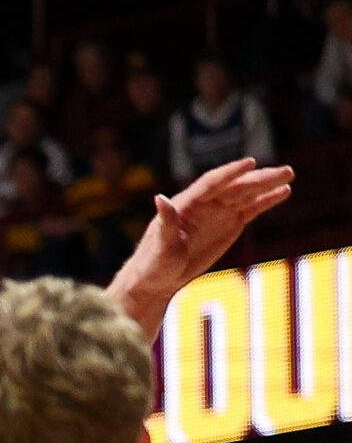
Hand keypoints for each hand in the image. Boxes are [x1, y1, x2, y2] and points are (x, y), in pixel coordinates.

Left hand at [107, 157, 292, 326]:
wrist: (158, 279)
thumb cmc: (154, 264)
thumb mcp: (161, 245)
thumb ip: (167, 221)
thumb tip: (160, 197)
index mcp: (186, 204)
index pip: (212, 183)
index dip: (230, 173)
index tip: (250, 162)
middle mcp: (204, 204)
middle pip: (235, 187)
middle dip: (259, 178)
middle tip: (285, 170)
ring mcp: (218, 213)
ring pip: (245, 194)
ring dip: (267, 184)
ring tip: (289, 175)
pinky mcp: (228, 224)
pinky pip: (250, 209)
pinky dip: (266, 200)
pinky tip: (283, 192)